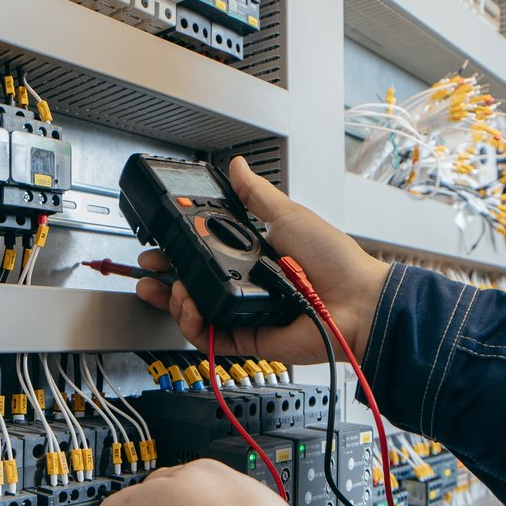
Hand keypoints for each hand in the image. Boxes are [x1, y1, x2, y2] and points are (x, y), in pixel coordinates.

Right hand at [135, 157, 390, 363]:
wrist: (356, 302)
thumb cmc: (334, 261)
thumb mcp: (288, 216)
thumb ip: (257, 195)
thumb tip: (239, 166)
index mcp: (250, 258)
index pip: (201, 256)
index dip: (174, 253)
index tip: (158, 246)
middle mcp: (243, 287)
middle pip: (189, 287)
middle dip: (163, 280)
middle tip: (149, 270)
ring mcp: (242, 314)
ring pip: (193, 313)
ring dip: (175, 301)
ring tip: (176, 290)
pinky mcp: (245, 339)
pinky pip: (208, 338)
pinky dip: (193, 327)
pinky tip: (190, 310)